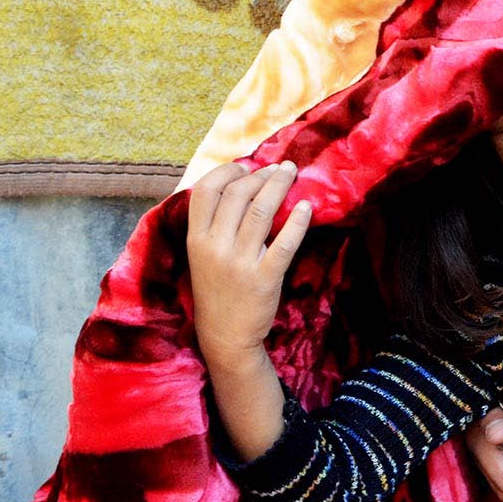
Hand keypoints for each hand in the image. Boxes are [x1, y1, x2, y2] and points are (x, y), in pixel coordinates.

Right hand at [187, 160, 311, 366]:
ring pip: (261, 211)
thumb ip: (213, 225)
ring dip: (279, 185)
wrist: (225, 336)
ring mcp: (239, 262)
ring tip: (292, 173)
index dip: (228, 171)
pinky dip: (297, 220)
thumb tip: (238, 186)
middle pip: (238, 194)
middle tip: (279, 168)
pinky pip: (285, 242)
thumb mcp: (202, 256)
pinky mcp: (264, 277)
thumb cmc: (217, 290)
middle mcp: (214, 247)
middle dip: (261, 174)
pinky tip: (306, 207)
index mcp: (196, 239)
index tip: (247, 165)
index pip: (206, 190)